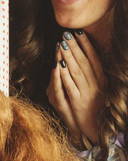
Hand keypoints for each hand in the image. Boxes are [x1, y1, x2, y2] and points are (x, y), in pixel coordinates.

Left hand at [47, 31, 104, 146]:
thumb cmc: (94, 106)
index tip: (78, 32)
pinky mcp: (77, 102)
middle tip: (66, 33)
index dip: (86, 44)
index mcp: (102, 79)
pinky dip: (64, 74)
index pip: (94, 58)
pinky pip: (69, 85)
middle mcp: (97, 85)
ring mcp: (87, 93)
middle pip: (84, 62)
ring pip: (77, 71)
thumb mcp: (97, 88)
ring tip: (61, 44)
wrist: (96, 128)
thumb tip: (85, 55)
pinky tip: (58, 64)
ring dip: (68, 57)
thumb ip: (92, 74)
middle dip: (75, 46)